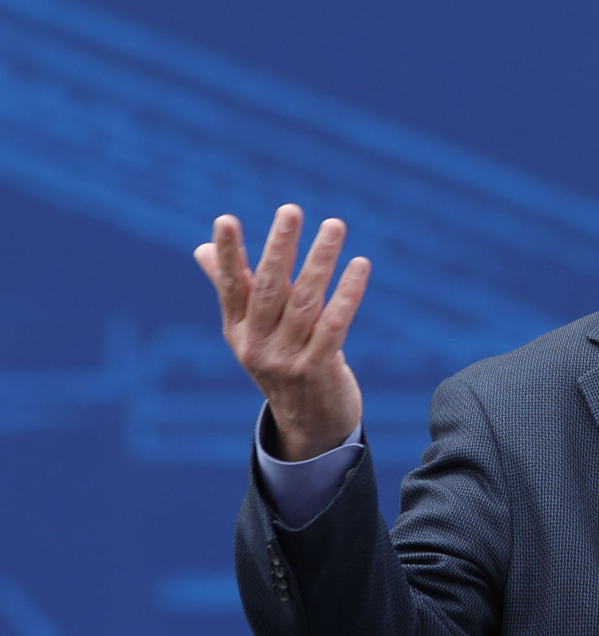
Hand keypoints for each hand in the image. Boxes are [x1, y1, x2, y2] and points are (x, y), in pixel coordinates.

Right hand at [194, 205, 369, 460]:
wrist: (309, 425)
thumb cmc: (281, 365)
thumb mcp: (251, 332)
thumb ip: (233, 289)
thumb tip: (203, 248)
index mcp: (237, 330)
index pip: (230, 286)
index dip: (228, 254)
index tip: (224, 220)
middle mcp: (256, 344)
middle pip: (268, 289)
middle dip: (279, 247)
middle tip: (290, 210)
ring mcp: (286, 359)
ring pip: (305, 302)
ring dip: (320, 261)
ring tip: (334, 226)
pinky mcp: (318, 370)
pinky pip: (334, 325)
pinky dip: (347, 294)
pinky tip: (359, 266)